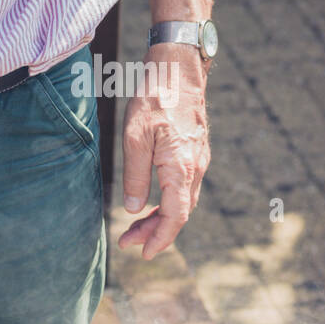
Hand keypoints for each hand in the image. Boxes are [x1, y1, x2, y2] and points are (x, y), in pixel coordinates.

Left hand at [118, 44, 210, 259]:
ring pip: (183, 201)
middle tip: (126, 242)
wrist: (178, 70)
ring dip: (160, 219)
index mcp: (181, 168)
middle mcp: (196, 168)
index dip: (160, 238)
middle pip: (180, 214)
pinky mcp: (195, 152)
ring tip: (134, 228)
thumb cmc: (154, 99)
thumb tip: (134, 209)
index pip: (175, 216)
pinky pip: (184, 188)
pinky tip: (150, 204)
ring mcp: (198, 160)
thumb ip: (135, 176)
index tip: (142, 253)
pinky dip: (167, 202)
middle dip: (155, 233)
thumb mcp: (135, 138)